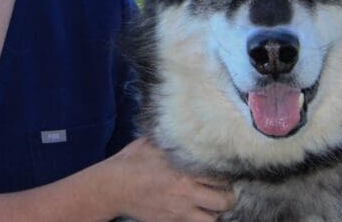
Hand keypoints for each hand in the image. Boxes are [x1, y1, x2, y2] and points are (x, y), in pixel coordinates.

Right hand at [103, 137, 234, 220]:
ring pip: (213, 219)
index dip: (226, 174)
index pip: (220, 175)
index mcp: (184, 169)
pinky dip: (200, 220)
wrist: (114, 187)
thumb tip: (184, 128)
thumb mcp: (152, 143)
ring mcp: (180, 212)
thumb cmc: (132, 161)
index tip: (226, 171)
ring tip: (212, 205)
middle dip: (228, 196)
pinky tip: (198, 212)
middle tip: (225, 191)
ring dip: (215, 212)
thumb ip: (171, 140)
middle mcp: (187, 192)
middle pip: (224, 200)